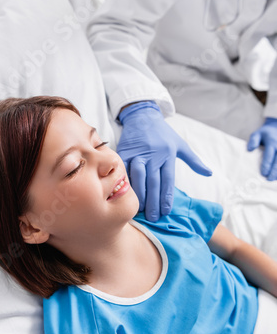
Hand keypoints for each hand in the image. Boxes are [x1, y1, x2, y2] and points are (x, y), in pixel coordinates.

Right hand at [118, 101, 211, 220]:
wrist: (142, 115)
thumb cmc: (163, 133)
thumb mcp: (180, 144)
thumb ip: (194, 161)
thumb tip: (209, 173)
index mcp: (168, 155)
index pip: (168, 180)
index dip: (167, 196)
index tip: (166, 211)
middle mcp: (153, 155)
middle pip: (153, 182)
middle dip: (154, 201)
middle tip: (154, 217)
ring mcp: (137, 154)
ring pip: (138, 177)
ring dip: (139, 195)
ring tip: (141, 210)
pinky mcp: (124, 152)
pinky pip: (124, 170)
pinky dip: (125, 183)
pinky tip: (125, 195)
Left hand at [247, 117, 276, 179]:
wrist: (276, 128)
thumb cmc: (265, 134)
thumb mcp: (257, 134)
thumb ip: (253, 141)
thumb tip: (250, 149)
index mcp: (272, 142)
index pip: (269, 155)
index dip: (266, 165)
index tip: (263, 173)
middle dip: (274, 171)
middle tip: (269, 179)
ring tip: (273, 179)